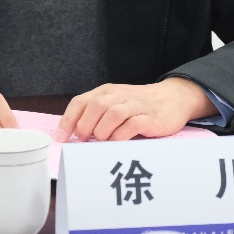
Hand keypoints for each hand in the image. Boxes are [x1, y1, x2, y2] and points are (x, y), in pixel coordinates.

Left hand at [54, 77, 217, 141]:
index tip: (61, 139)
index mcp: (106, 92)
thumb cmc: (138, 105)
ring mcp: (135, 105)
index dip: (68, 121)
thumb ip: (97, 114)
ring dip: (102, 131)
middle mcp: (119, 96)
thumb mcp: (115, 103)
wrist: (172, 98)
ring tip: (102, 141)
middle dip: (85, 126)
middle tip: (85, 140)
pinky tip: (118, 142)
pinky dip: (121, 136)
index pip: (80, 102)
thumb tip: (74, 135)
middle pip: (95, 107)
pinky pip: (131, 125)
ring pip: (112, 114)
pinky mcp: (150, 117)